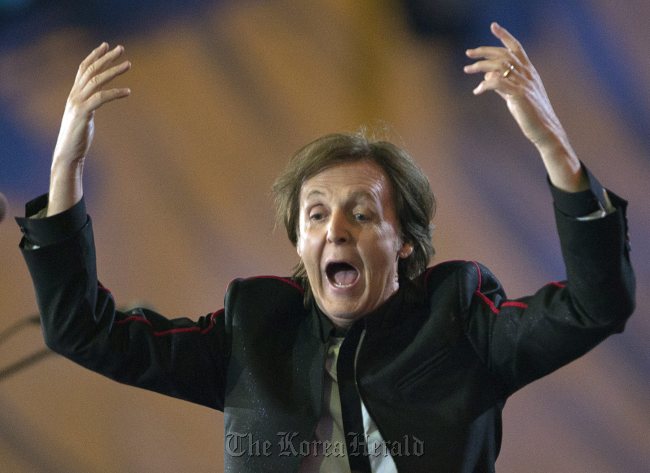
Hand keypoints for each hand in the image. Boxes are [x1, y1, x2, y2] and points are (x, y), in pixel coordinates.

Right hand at [48, 43, 130, 215]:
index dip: (94, 56)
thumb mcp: (84, 116)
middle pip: (91, 70)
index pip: (84, 69)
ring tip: (128, 64)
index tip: (106, 46)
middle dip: (106, 57)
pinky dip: (115, 93)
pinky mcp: (83, 113)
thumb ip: (90, 105)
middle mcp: (74, 95)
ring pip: (96, 80)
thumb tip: (99, 100)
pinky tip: (128, 92)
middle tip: (121, 48)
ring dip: (113, 71)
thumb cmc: (78, 137)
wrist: (68, 153)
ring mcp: (77, 103)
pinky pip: (101, 98)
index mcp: (75, 94)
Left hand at [463, 22, 586, 191]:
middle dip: (485, 50)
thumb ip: (502, 85)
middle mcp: (528, 74)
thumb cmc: (530, 114)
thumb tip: (487, 78)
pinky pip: (498, 83)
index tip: (493, 26)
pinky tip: (477, 90)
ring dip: (480, 66)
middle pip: (504, 54)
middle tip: (468, 53)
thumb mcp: (514, 96)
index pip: (517, 48)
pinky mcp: (519, 96)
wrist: (544, 130)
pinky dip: (485, 85)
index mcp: (529, 72)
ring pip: (499, 67)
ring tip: (467, 69)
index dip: (505, 36)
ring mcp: (524, 84)